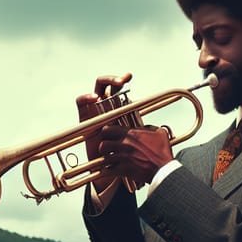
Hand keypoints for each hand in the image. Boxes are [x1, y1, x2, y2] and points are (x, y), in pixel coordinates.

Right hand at [75, 73, 132, 190]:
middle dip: (114, 79)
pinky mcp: (83, 117)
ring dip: (103, 84)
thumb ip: (143, 130)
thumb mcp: (135, 138)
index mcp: (116, 107)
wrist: (109, 165)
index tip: (129, 76)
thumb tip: (160, 130)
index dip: (122, 80)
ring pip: (96, 89)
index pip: (119, 89)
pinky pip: (80, 103)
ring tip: (112, 87)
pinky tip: (95, 99)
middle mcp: (104, 106)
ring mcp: (93, 110)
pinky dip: (86, 98)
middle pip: (107, 85)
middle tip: (123, 81)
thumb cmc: (124, 151)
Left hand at [98, 125, 173, 186]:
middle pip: (103, 144)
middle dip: (104, 147)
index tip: (108, 135)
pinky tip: (109, 171)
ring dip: (106, 159)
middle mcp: (125, 144)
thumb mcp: (160, 134)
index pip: (108, 129)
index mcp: (131, 134)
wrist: (164, 171)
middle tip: (107, 149)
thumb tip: (147, 128)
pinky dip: (108, 171)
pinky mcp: (124, 170)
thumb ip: (151, 128)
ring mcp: (123, 158)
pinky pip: (109, 171)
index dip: (106, 133)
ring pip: (105, 158)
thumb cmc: (163, 154)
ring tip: (109, 160)